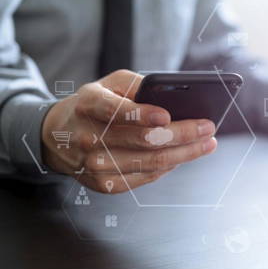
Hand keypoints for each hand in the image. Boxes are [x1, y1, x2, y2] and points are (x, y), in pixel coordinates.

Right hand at [42, 70, 216, 192]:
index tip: (168, 115)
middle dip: (183, 135)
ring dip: (185, 154)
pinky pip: (145, 177)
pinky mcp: (105, 184)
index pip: (116, 111)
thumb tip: (170, 98)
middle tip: (207, 128)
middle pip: (144, 141)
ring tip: (206, 144)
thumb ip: (136, 85)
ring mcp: (96, 165)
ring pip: (150, 163)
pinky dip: (168, 167)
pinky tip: (183, 157)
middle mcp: (89, 138)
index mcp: (89, 105)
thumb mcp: (108, 84)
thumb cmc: (92, 107)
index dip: (142, 115)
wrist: (59, 137)